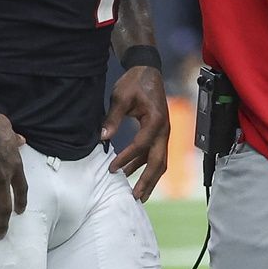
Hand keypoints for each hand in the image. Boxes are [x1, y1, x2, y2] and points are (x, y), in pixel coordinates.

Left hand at [103, 66, 169, 201]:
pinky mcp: (159, 133)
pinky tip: (130, 173)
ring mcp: (164, 132)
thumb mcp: (120, 97)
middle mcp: (164, 129)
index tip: (112, 168)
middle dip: (148, 181)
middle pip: (159, 161)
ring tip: (137, 194)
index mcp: (156, 120)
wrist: (147, 71)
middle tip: (136, 197)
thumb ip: (113, 118)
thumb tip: (103, 138)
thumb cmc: (134, 82)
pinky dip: (144, 165)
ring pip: (160, 161)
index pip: (141, 145)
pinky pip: (155, 154)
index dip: (126, 158)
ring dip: (149, 178)